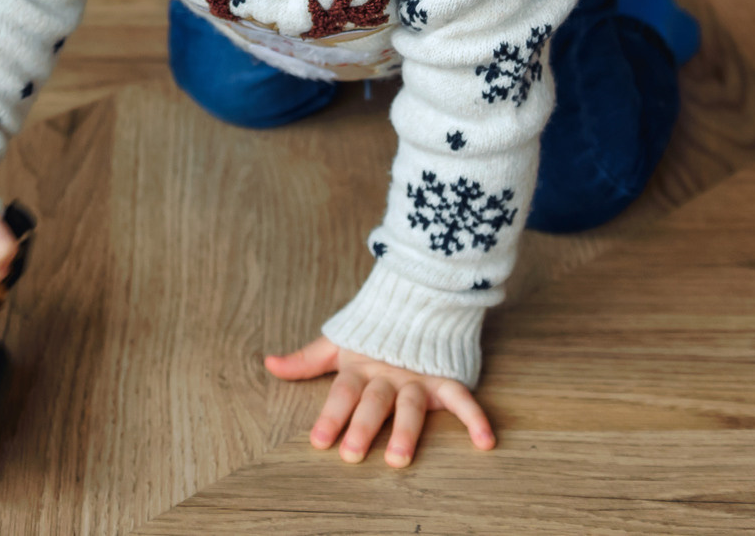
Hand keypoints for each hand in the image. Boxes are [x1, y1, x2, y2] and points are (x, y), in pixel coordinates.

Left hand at [264, 336, 494, 467]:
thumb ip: (306, 360)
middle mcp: (387, 374)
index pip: (343, 393)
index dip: (331, 415)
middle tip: (351, 454)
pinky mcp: (446, 377)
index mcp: (360, 367)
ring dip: (406, 431)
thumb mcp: (338, 343)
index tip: (319, 442)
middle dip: (362, 427)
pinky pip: (463, 399)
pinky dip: (476, 419)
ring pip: (411, 405)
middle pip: (374, 402)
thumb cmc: (373, 330)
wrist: (419, 296)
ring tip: (399, 458)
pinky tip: (485, 442)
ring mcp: (418, 377)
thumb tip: (269, 364)